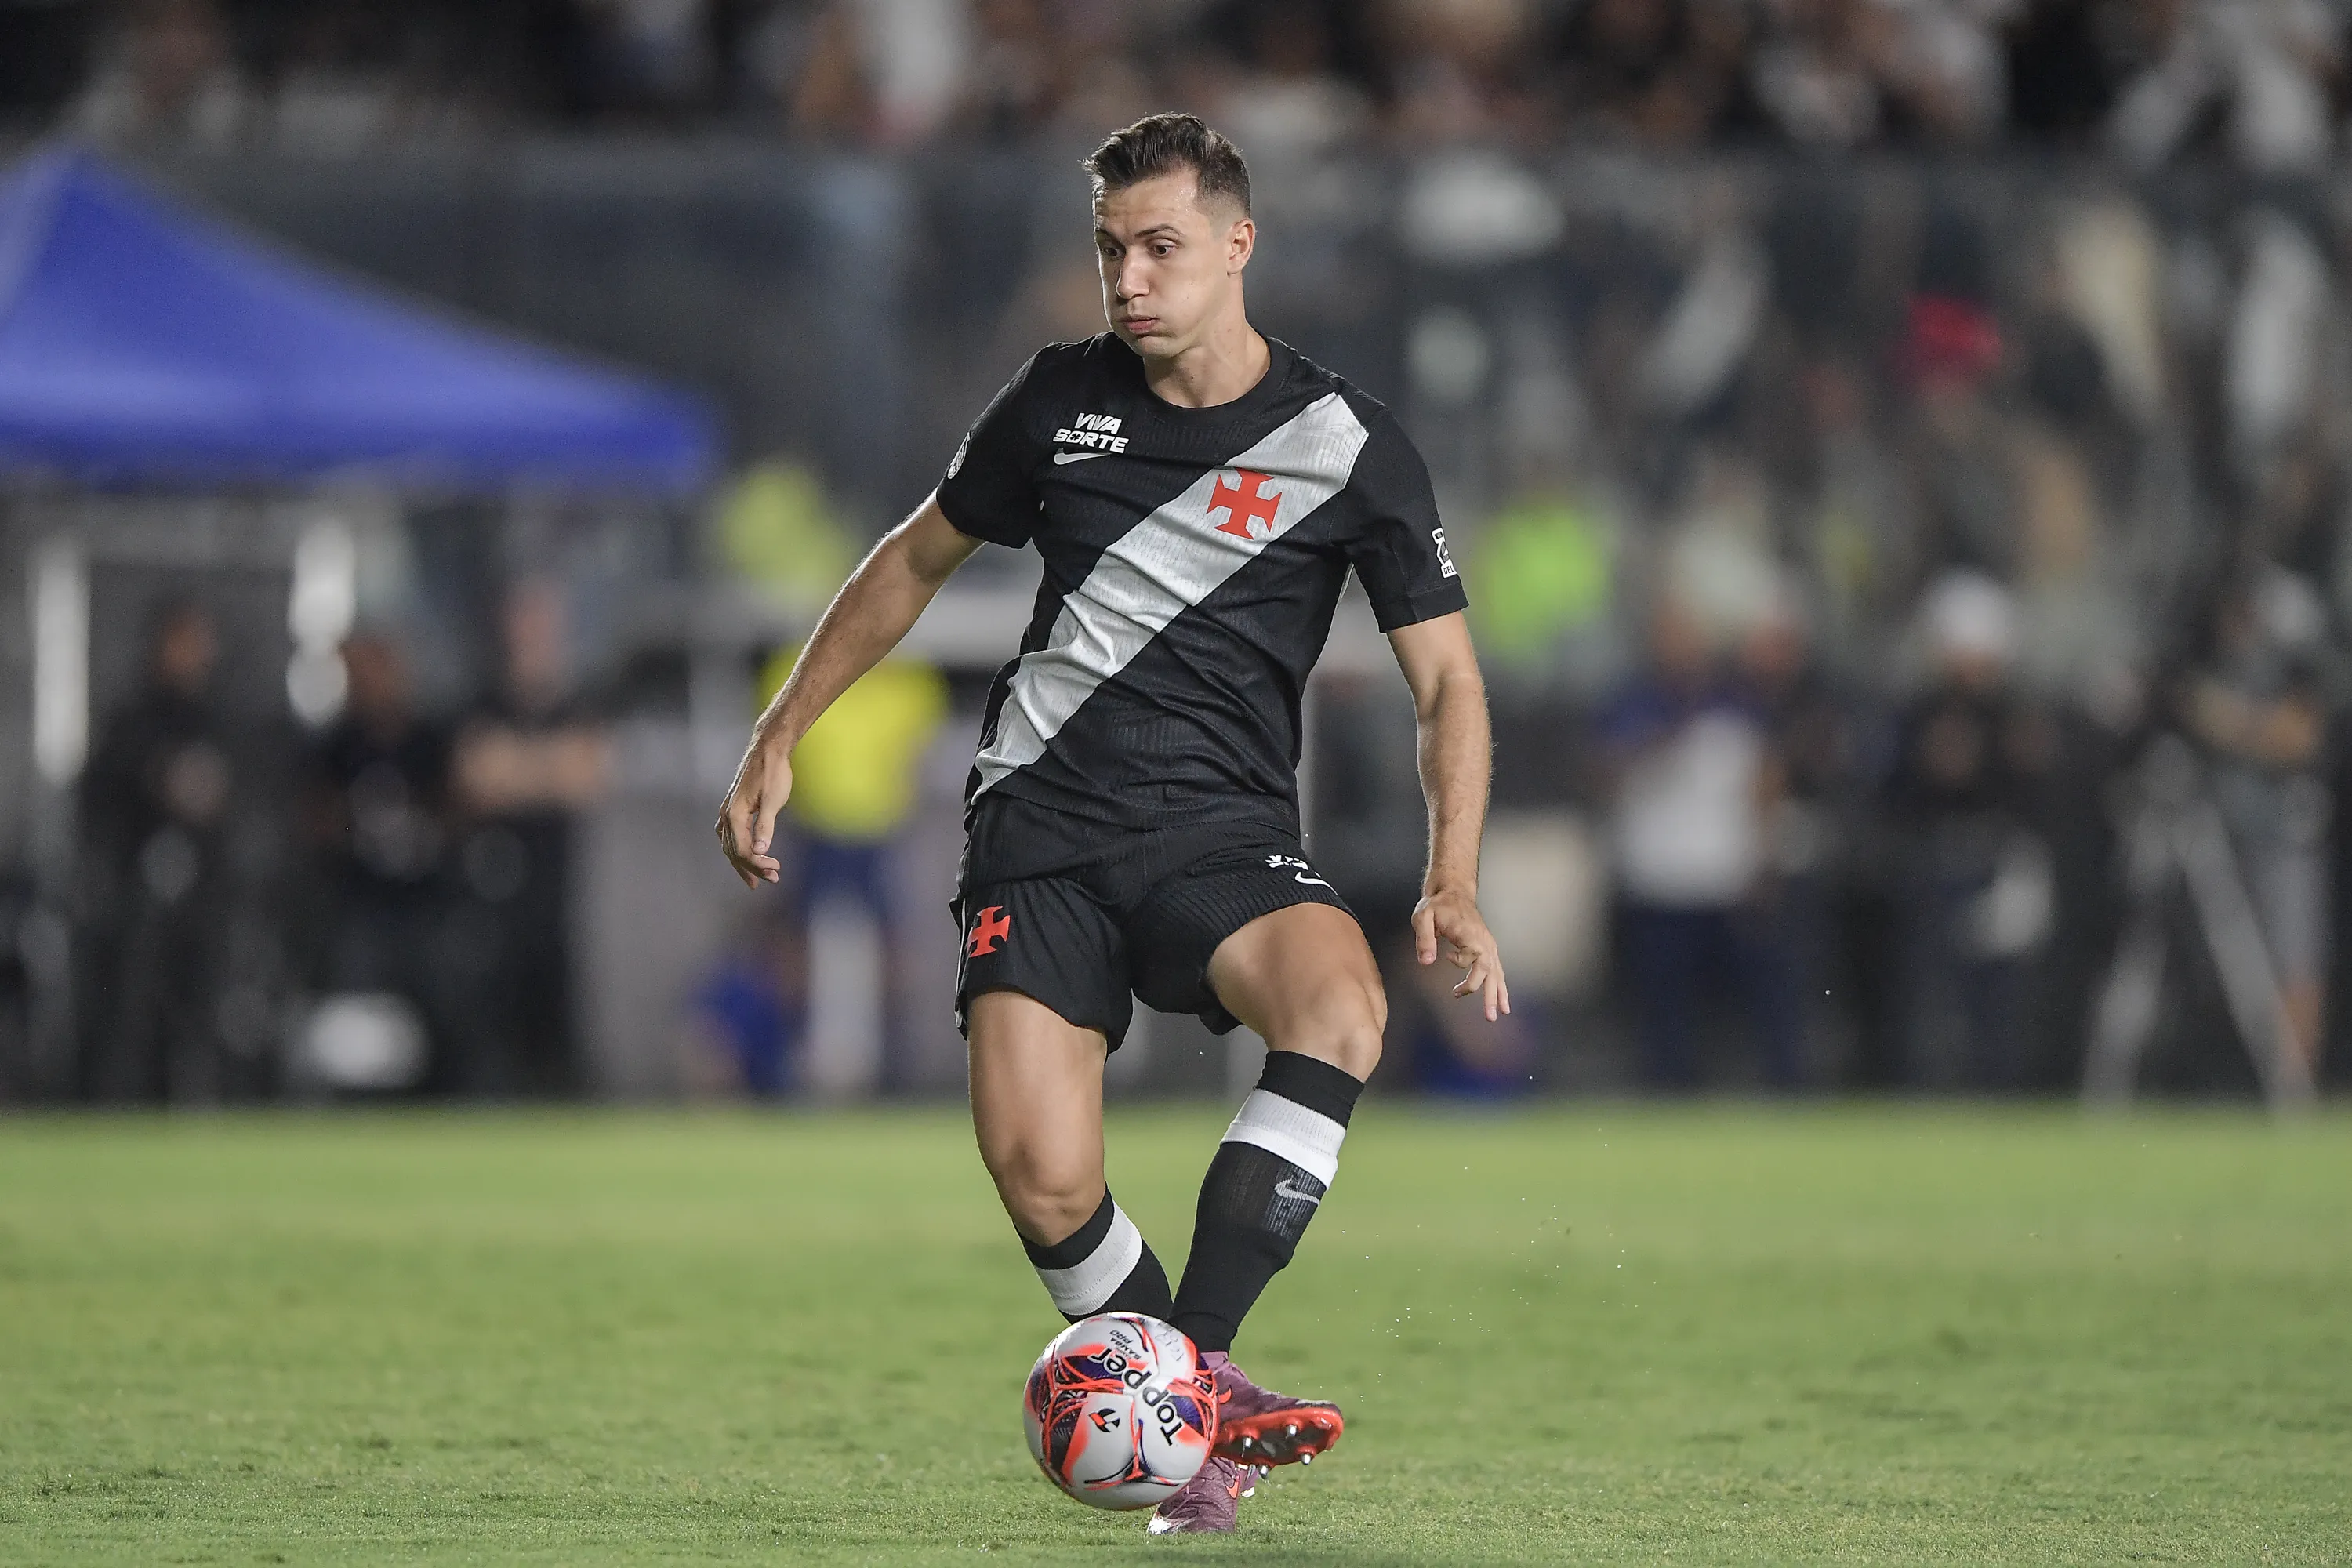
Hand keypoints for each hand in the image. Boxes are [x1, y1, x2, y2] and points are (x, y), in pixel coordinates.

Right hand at [716, 737, 792, 887]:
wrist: (768, 749)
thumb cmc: (773, 773)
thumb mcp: (774, 800)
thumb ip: (766, 827)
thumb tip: (760, 852)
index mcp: (735, 815)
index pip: (743, 850)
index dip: (758, 864)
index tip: (776, 870)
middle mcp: (727, 815)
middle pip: (734, 851)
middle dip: (752, 868)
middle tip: (772, 879)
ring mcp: (727, 811)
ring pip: (729, 845)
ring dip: (743, 862)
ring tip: (756, 878)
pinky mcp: (733, 807)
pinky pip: (729, 835)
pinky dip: (736, 848)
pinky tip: (744, 854)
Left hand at [1412, 886, 1509, 1021]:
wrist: (1453, 891)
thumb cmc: (1438, 904)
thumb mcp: (1423, 916)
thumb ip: (1424, 938)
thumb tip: (1426, 962)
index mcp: (1471, 934)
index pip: (1473, 957)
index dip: (1461, 962)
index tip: (1446, 957)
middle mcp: (1484, 941)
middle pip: (1490, 971)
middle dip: (1490, 995)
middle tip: (1490, 1016)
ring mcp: (1488, 944)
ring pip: (1497, 972)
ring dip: (1499, 993)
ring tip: (1502, 1012)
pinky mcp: (1487, 947)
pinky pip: (1497, 969)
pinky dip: (1500, 984)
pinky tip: (1501, 998)